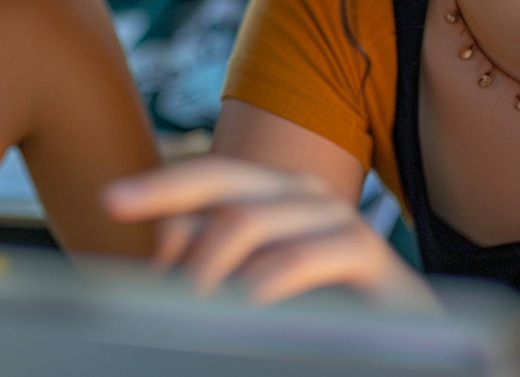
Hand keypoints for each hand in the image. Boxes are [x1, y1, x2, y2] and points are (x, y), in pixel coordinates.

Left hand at [103, 154, 435, 307]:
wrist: (409, 343)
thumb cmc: (321, 317)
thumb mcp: (254, 286)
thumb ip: (213, 266)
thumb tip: (155, 263)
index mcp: (271, 196)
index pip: (205, 176)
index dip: (157, 187)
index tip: (110, 199)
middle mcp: (299, 194)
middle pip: (221, 179)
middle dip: (162, 188)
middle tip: (113, 203)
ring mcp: (334, 217)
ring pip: (248, 218)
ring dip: (202, 259)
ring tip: (176, 297)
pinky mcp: (366, 253)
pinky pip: (299, 257)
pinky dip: (260, 279)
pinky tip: (239, 302)